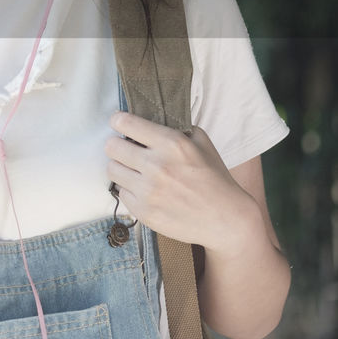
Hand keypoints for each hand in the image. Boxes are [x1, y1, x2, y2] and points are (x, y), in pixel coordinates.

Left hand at [104, 112, 256, 254]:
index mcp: (171, 144)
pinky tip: (145, 190)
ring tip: (135, 170)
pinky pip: (120, 193)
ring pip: (112, 169)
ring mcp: (148, 191)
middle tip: (126, 149)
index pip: (125, 123)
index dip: (119, 121)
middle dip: (117, 145)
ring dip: (121, 167)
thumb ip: (175, 128)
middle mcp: (157, 166)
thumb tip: (147, 119)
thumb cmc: (214, 178)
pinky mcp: (143, 212)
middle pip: (111, 146)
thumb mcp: (202, 142)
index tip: (119, 123)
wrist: (226, 220)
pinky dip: (129, 189)